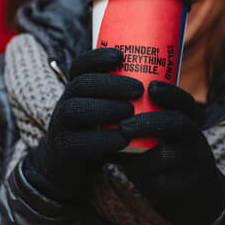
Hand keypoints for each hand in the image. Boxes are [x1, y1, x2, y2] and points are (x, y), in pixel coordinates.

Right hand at [22, 48, 140, 202]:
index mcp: (76, 89)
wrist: (70, 168)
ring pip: (75, 109)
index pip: (81, 66)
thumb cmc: (98, 131)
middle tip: (138, 89)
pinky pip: (78, 142)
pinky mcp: (64, 149)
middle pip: (81, 84)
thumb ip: (122, 96)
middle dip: (110, 84)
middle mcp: (65, 102)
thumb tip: (164, 73)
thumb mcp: (104, 109)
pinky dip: (102, 140)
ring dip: (105, 108)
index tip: (121, 56)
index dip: (98, 57)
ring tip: (131, 111)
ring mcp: (60, 125)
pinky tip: (123, 139)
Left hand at [117, 82, 224, 224]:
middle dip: (148, 122)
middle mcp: (195, 138)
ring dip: (140, 156)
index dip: (169, 92)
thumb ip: (142, 125)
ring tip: (123, 158)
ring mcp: (194, 162)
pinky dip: (144, 179)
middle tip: (124, 126)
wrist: (195, 194)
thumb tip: (98, 113)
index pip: (184, 101)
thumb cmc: (167, 158)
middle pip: (177, 122)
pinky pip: (163, 182)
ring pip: (167, 154)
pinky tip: (133, 176)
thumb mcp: (164, 137)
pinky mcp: (188, 186)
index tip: (150, 87)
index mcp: (188, 122)